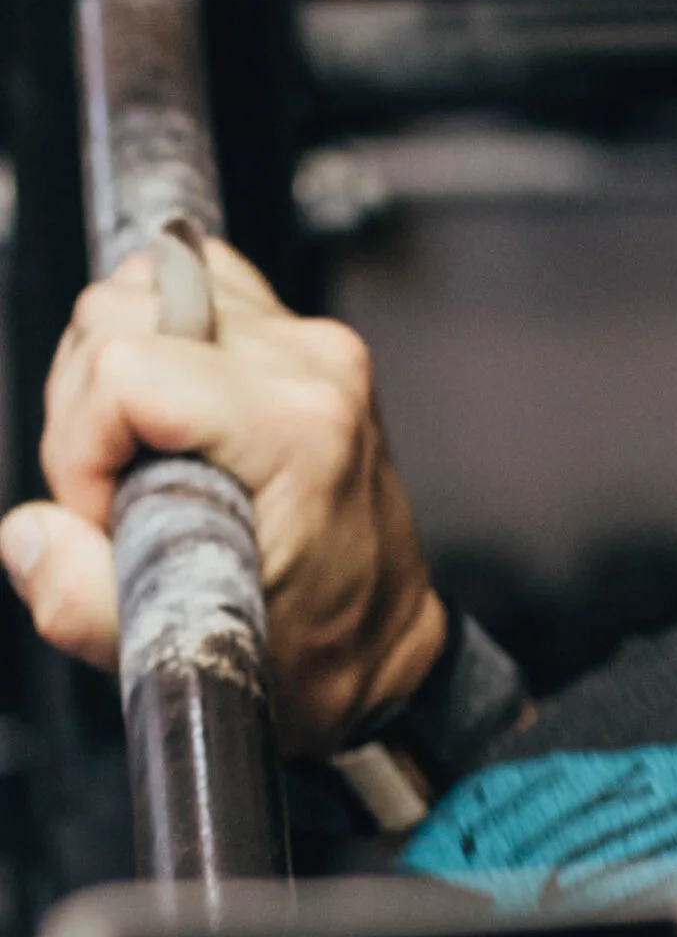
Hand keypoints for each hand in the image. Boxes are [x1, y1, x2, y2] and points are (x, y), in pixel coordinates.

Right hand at [0, 242, 444, 758]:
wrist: (381, 642)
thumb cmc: (315, 648)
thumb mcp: (190, 650)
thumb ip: (85, 602)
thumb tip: (28, 534)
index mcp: (296, 429)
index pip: (126, 368)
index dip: (80, 446)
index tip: (104, 516)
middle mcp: (310, 363)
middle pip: (121, 311)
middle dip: (84, 410)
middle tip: (117, 494)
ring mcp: (306, 340)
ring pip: (142, 287)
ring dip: (109, 374)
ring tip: (139, 460)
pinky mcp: (294, 335)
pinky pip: (184, 286)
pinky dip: (148, 343)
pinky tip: (162, 417)